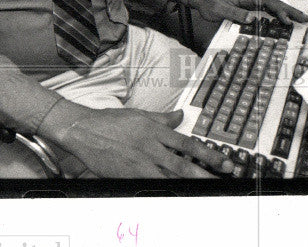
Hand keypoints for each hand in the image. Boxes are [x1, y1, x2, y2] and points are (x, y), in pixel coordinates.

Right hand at [39, 101, 234, 177]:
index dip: (209, 153)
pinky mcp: (129, 174)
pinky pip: (151, 184)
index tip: (224, 161)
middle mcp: (151, 146)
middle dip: (207, 172)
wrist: (83, 130)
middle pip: (184, 163)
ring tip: (208, 189)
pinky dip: (165, 189)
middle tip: (224, 178)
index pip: (187, 143)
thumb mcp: (138, 114)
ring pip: (171, 176)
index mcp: (154, 130)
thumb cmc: (109, 121)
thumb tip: (180, 115)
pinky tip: (177, 194)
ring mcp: (140, 162)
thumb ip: (162, 118)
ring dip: (190, 183)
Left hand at [188, 0, 307, 25]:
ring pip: (272, 6)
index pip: (268, 3)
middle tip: (306, 18)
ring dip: (286, 12)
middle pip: (275, 3)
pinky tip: (282, 20)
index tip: (288, 20)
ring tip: (300, 19)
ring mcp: (251, 1)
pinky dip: (276, 14)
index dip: (280, 11)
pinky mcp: (248, 6)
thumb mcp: (220, 10)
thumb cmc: (209, 3)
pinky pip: (266, 9)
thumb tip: (252, 19)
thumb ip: (236, 14)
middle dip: (290, 11)